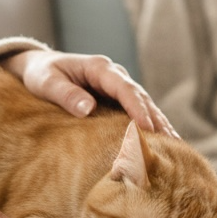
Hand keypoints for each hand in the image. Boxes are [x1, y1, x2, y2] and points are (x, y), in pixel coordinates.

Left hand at [0, 50, 178, 136]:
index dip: (138, 109)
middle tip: (170, 145)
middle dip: (157, 121)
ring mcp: (119, 88)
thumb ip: (66, 94)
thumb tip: (88, 109)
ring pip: (146, 106)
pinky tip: (165, 145)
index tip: (147, 129)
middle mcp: (115, 76)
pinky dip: (152, 128)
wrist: (40, 67)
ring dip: (160, 126)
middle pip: (142, 98)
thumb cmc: (41, 74)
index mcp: (100, 68)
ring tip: (176, 149)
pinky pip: (140, 113)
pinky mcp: (119, 100)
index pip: (125, 89)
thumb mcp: (46, 82)